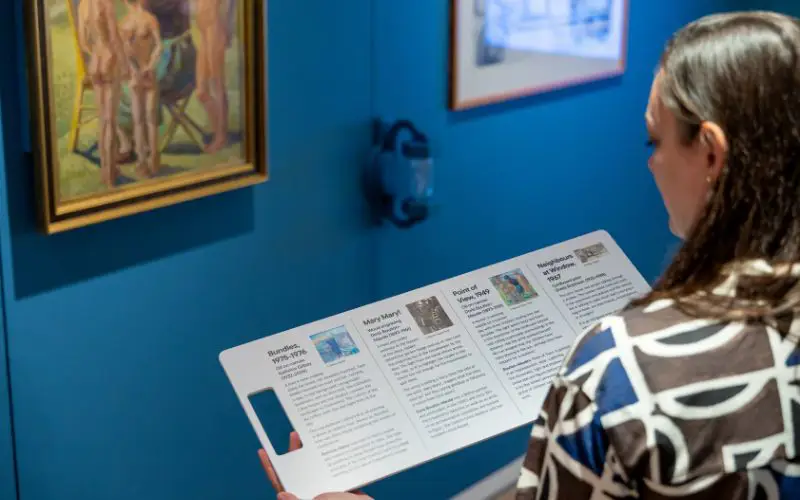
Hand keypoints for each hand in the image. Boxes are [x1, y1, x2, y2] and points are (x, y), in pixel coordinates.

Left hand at [258, 432, 372, 499]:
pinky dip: (335, 457)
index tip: (262, 451)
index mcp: (301, 498)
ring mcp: (328, 489)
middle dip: (295, 452)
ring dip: (314, 452)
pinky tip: (334, 443)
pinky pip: (336, 469)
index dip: (271, 468)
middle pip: (298, 471)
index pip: (280, 483)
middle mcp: (312, 493)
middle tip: (294, 434)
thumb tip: (280, 494)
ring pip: (317, 467)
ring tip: (312, 434)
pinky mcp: (344, 486)